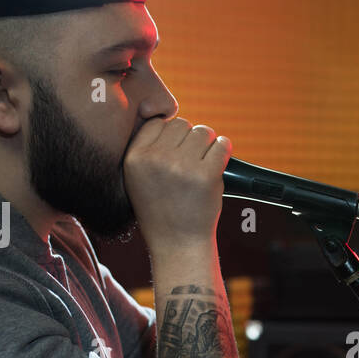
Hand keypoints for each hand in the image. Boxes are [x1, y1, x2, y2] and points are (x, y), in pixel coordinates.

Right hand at [122, 118, 230, 253]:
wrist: (179, 244)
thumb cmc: (162, 211)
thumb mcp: (138, 178)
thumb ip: (148, 148)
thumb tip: (163, 113)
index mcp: (134, 157)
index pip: (157, 123)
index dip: (170, 137)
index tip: (174, 154)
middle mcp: (156, 158)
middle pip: (182, 124)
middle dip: (190, 141)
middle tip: (190, 165)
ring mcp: (181, 166)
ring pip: (203, 132)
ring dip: (207, 146)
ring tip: (201, 168)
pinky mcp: (206, 175)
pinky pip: (222, 145)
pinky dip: (224, 152)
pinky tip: (217, 166)